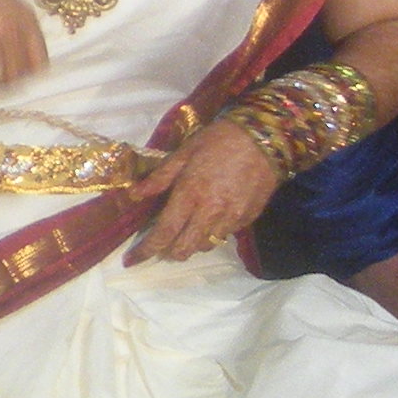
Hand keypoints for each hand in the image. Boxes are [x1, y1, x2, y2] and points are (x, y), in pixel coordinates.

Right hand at [0, 0, 48, 89]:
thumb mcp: (9, 3)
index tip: (24, 79)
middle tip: (0, 86)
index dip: (32, 74)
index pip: (39, 61)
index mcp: (26, 20)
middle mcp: (11, 32)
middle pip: (17, 75)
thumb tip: (23, 63)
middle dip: (9, 84)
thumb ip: (20, 30)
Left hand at [123, 119, 281, 263]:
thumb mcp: (184, 152)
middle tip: (163, 244)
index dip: (147, 249)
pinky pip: (225, 235)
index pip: (164, 232)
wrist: (264, 138)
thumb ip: (159, 178)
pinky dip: (214, 232)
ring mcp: (232, 218)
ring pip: (205, 246)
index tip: (133, 260)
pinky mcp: (248, 219)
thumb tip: (134, 196)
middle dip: (169, 252)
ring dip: (193, 242)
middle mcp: (210, 212)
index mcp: (190, 193)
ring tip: (189, 228)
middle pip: (184, 249)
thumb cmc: (219, 140)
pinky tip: (213, 217)